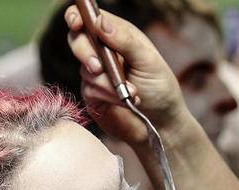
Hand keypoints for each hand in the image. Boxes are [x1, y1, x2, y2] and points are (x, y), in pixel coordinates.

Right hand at [64, 5, 189, 144]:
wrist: (161, 123)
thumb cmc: (160, 88)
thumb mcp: (148, 60)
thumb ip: (124, 41)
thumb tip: (100, 22)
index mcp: (117, 35)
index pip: (89, 18)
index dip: (77, 17)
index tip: (76, 23)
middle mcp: (103, 52)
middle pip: (77, 40)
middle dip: (85, 53)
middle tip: (99, 68)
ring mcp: (96, 74)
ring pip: (85, 69)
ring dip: (107, 83)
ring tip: (131, 91)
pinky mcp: (93, 95)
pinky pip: (90, 90)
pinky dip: (108, 96)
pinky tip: (124, 100)